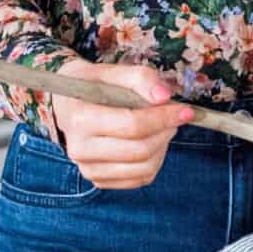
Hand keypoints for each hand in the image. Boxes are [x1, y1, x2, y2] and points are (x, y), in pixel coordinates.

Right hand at [52, 58, 193, 189]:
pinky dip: (155, 161)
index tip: (184, 110)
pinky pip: (139, 179)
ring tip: (164, 128)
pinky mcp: (99, 180)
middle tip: (174, 116)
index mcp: (80, 118)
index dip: (163, 117)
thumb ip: (140, 78)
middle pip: (139, 150)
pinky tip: (153, 142)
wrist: (68, 103)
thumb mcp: (113, 71)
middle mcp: (80, 148)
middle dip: (166, 131)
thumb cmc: (93, 85)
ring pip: (143, 168)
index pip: (132, 125)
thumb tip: (164, 97)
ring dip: (163, 147)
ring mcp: (88, 168)